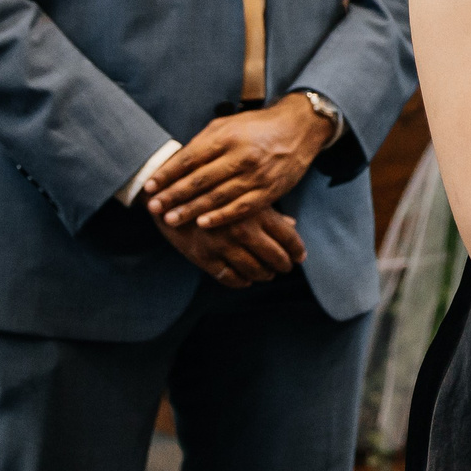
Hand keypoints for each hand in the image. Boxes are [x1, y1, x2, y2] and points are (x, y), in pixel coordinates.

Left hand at [146, 95, 331, 227]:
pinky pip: (241, 208)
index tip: (149, 186)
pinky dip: (221, 217)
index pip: (190, 158)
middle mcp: (241, 155)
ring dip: (191, 210)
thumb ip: (203, 143)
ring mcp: (256, 174)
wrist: (299, 128)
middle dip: (174, 195)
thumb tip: (174, 163)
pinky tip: (203, 224)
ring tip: (170, 219)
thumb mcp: (228, 124)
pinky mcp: (269, 190)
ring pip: (218, 197)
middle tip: (153, 207)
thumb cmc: (257, 127)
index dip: (168, 174)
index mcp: (227, 136)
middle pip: (200, 180)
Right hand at [154, 206, 305, 288]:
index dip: (297, 250)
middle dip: (284, 265)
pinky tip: (246, 279)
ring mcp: (222, 245)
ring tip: (267, 273)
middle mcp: (241, 230)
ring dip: (264, 275)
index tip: (301, 257)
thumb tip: (292, 224)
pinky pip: (229, 278)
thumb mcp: (242, 192)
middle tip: (286, 267)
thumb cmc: (211, 188)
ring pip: (254, 271)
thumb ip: (268, 210)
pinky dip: (241, 282)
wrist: (169, 191)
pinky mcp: (204, 257)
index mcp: (256, 211)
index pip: (287, 237)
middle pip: (275, 257)